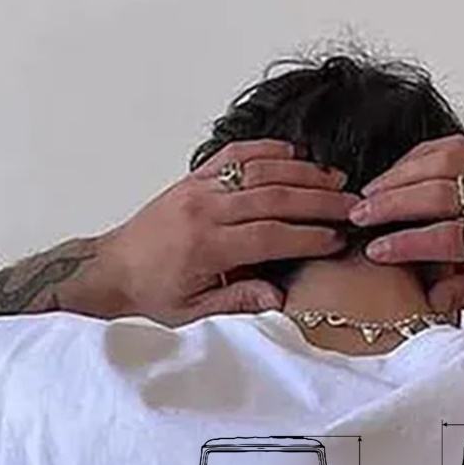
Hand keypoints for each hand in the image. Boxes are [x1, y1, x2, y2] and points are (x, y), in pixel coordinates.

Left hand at [76, 141, 356, 324]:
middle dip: (318, 200)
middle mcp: (204, 210)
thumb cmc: (152, 295)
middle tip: (351, 204)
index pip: (269, 235)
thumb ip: (238, 302)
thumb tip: (279, 296)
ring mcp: (198, 188)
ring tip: (335, 178)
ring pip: (259, 170)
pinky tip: (294, 154)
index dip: (307, 236)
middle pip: (273, 197)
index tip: (337, 239)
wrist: (112, 269)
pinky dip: (266, 151)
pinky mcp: (193, 178)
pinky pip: (234, 155)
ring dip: (301, 172)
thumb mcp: (195, 313)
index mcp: (206, 247)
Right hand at [350, 135, 463, 315]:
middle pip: (437, 192)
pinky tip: (401, 171)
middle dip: (391, 203)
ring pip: (443, 163)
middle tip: (356, 215)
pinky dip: (423, 156)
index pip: (446, 237)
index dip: (407, 244)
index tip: (376, 252)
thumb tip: (429, 300)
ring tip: (370, 193)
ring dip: (400, 175)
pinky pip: (457, 149)